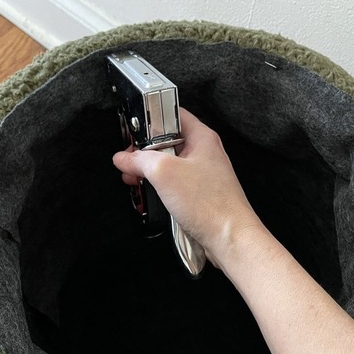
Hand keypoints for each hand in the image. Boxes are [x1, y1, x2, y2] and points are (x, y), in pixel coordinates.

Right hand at [112, 108, 261, 267]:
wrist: (230, 238)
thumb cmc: (210, 204)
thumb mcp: (164, 172)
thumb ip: (139, 160)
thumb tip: (123, 158)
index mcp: (202, 138)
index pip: (173, 115)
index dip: (149, 120)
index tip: (132, 132)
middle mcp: (205, 154)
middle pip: (167, 142)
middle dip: (144, 153)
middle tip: (129, 162)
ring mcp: (203, 176)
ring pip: (170, 166)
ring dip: (150, 173)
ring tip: (135, 181)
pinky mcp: (200, 196)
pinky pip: (176, 186)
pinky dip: (160, 189)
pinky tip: (150, 197)